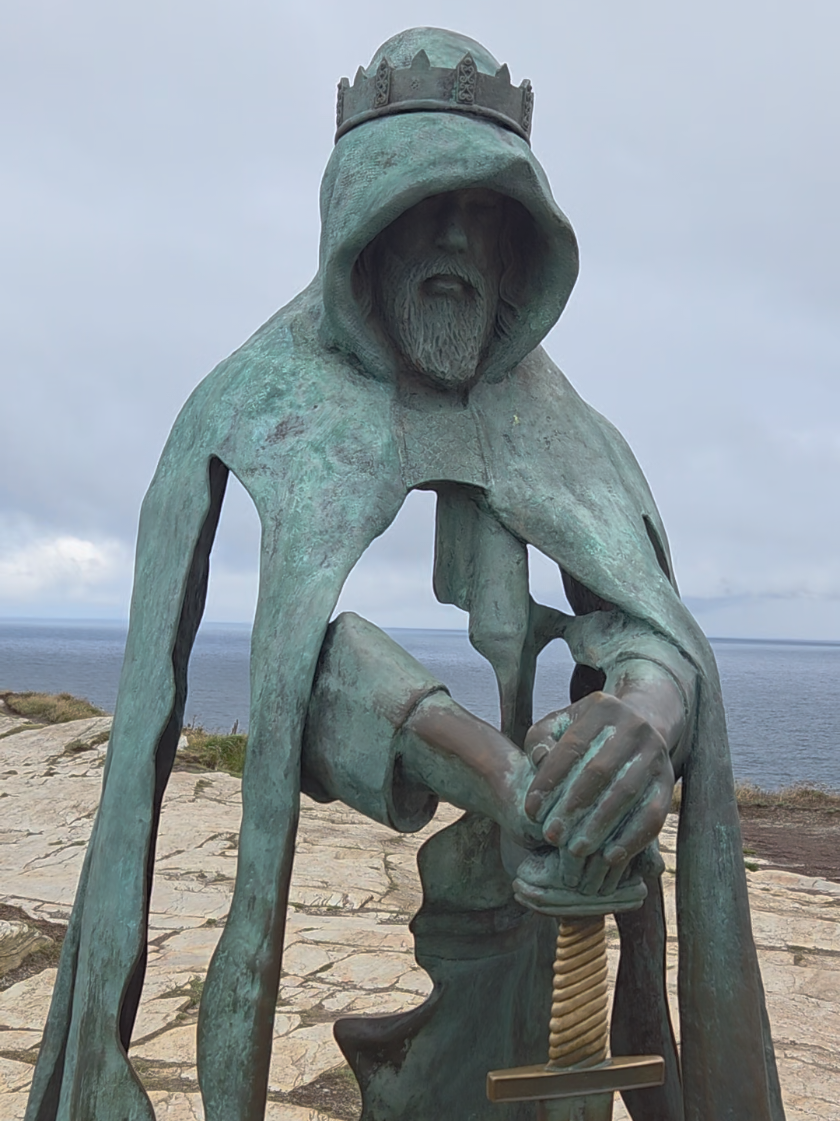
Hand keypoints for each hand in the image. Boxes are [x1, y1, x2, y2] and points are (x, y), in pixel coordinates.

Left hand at [522, 691, 674, 895]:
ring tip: (575, 850)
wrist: (639, 726)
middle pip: (599, 771)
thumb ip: (541, 740)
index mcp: (603, 708)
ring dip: (599, 826)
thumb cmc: (585, 733)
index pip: (572, 746)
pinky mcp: (669, 781)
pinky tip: (610, 856)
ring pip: (626, 793)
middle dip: (572, 807)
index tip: (530, 811)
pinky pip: (654, 813)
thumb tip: (539, 759)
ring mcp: (655, 753)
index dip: (549, 781)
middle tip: (551, 836)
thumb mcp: (560, 726)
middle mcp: (634, 727)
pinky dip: (633, 837)